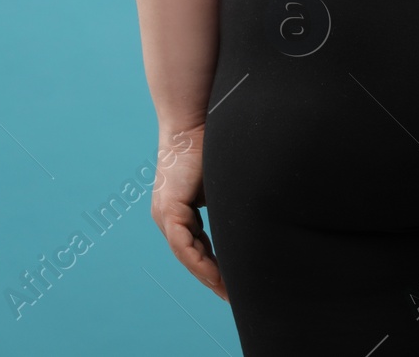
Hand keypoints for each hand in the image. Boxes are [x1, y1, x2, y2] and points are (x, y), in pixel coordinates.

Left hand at [150, 123, 228, 301]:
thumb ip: (227, 203)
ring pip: (187, 255)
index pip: (197, 245)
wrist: (197, 122)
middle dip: (212, 277)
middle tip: (232, 297)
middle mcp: (168, 215)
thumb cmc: (213, 144)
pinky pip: (184, 246)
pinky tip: (217, 276)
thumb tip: (253, 217)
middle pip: (191, 256)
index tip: (232, 283)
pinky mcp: (169, 210)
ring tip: (228, 292)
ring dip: (208, 275)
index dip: (214, 265)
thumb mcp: (222, 183)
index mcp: (180, 209)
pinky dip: (200, 263)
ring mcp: (165, 214)